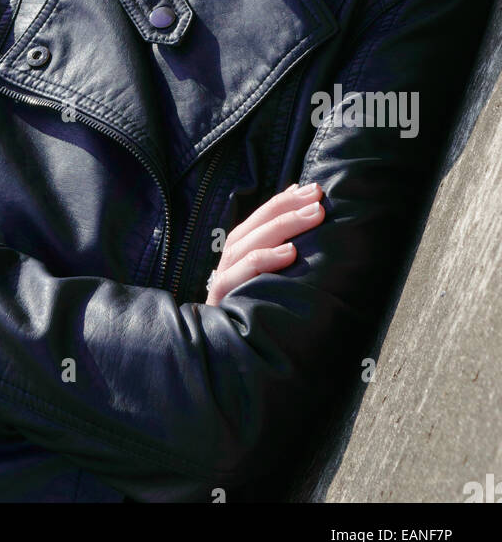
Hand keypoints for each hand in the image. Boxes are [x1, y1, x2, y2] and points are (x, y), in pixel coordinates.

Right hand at [204, 182, 324, 305]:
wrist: (227, 350)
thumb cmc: (256, 309)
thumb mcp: (270, 276)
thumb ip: (281, 245)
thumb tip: (301, 204)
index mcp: (241, 249)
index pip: (263, 215)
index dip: (288, 199)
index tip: (316, 190)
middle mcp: (230, 258)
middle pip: (257, 223)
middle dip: (289, 207)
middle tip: (318, 199)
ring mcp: (224, 275)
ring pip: (250, 242)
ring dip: (283, 226)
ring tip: (312, 216)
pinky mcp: (222, 294)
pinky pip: (243, 271)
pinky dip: (266, 258)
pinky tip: (290, 252)